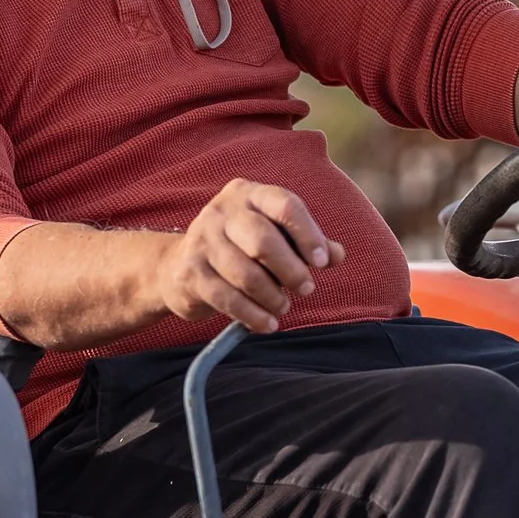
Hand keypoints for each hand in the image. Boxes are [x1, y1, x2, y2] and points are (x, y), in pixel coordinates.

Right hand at [153, 181, 345, 333]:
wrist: (180, 265)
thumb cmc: (242, 247)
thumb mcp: (275, 234)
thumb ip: (309, 242)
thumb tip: (337, 255)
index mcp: (249, 194)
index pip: (285, 205)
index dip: (308, 234)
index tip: (322, 262)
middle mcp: (221, 211)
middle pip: (263, 240)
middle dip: (291, 270)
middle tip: (307, 290)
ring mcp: (201, 240)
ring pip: (245, 273)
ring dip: (272, 297)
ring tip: (284, 307)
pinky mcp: (190, 272)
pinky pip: (227, 298)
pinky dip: (252, 315)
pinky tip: (267, 323)